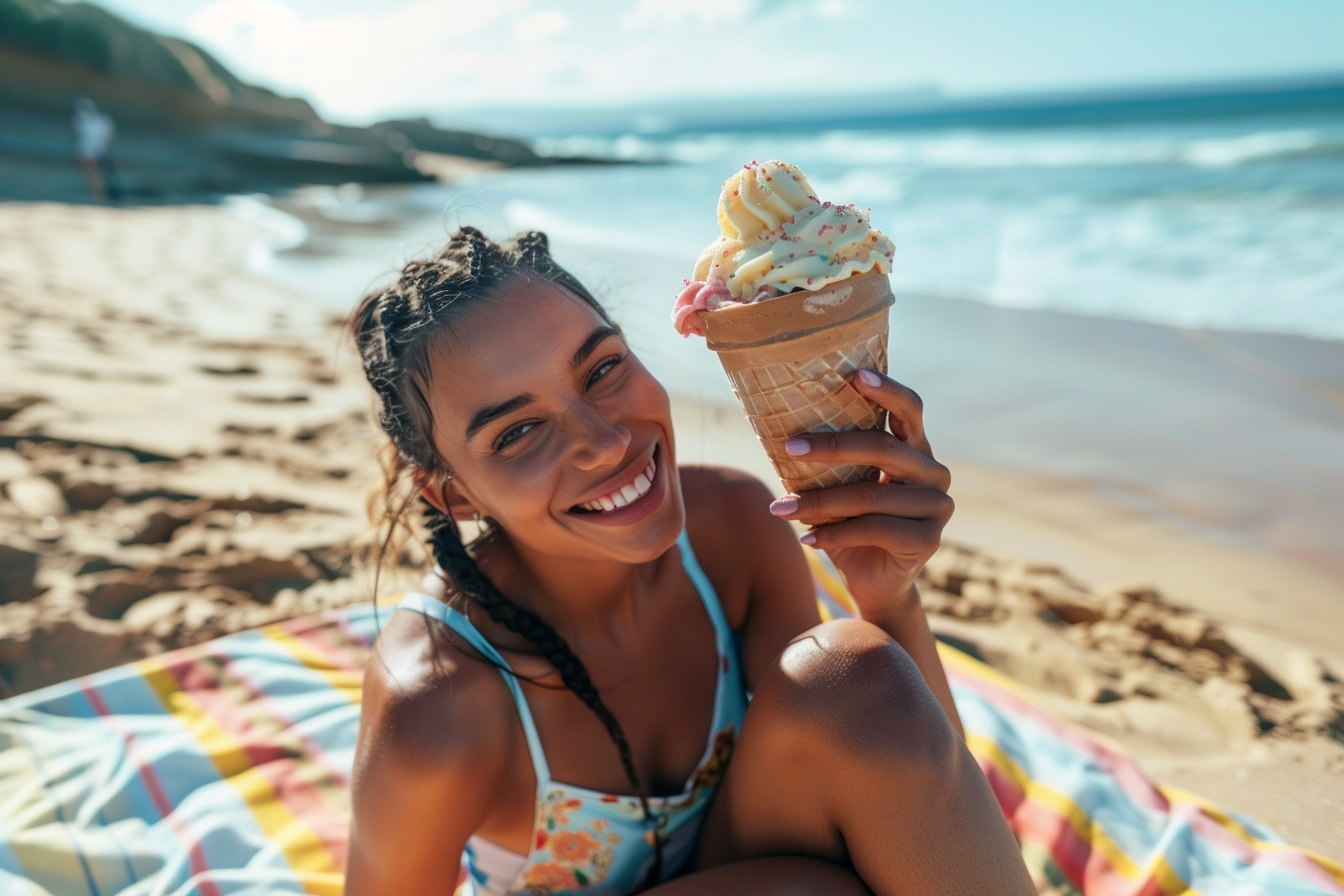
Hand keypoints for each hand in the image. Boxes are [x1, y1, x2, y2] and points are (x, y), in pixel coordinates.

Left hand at [767, 370, 952, 626]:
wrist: (874, 582)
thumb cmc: (851, 524)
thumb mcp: (840, 487)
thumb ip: (829, 461)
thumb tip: (779, 432)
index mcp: (915, 448)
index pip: (909, 409)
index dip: (887, 390)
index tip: (856, 375)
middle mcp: (933, 471)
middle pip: (884, 448)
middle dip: (831, 447)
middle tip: (789, 447)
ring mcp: (937, 506)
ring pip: (870, 495)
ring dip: (818, 503)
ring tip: (780, 508)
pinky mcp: (929, 540)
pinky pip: (874, 530)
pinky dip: (834, 534)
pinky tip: (807, 539)